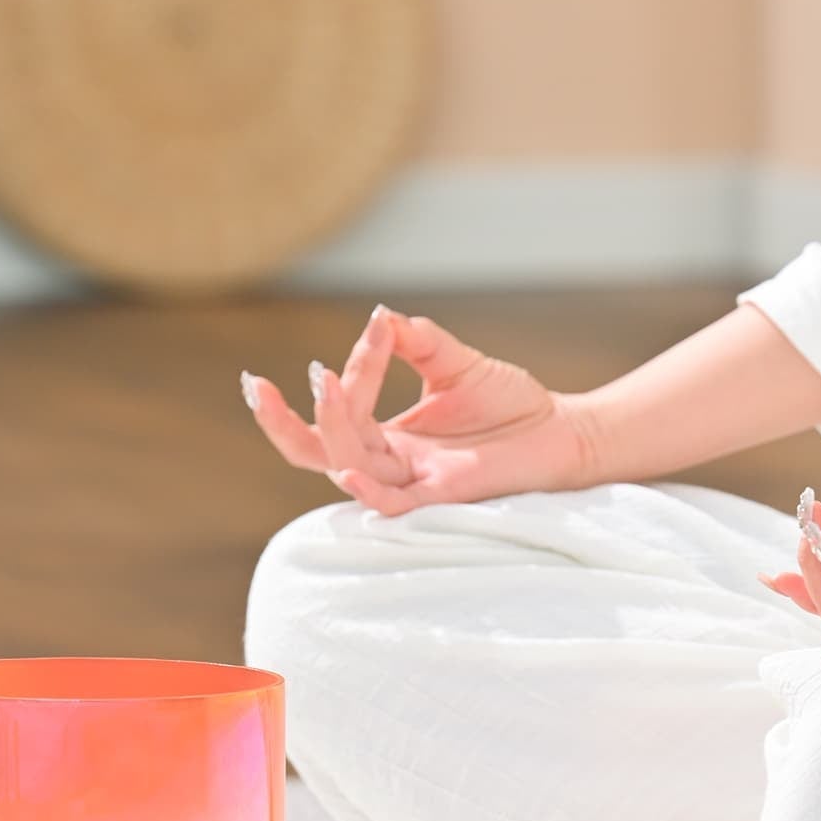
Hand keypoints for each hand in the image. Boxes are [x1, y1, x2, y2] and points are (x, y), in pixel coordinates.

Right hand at [240, 306, 592, 513]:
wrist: (564, 434)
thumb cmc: (512, 407)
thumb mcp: (456, 363)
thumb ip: (418, 341)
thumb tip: (380, 316)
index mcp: (387, 436)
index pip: (344, 408)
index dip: (350, 370)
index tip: (373, 329)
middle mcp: (391, 462)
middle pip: (316, 450)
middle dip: (281, 422)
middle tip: (257, 386)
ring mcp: (413, 482)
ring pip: (348, 465)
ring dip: (331, 426)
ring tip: (325, 384)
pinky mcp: (443, 497)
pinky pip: (393, 504)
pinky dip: (368, 490)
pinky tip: (347, 469)